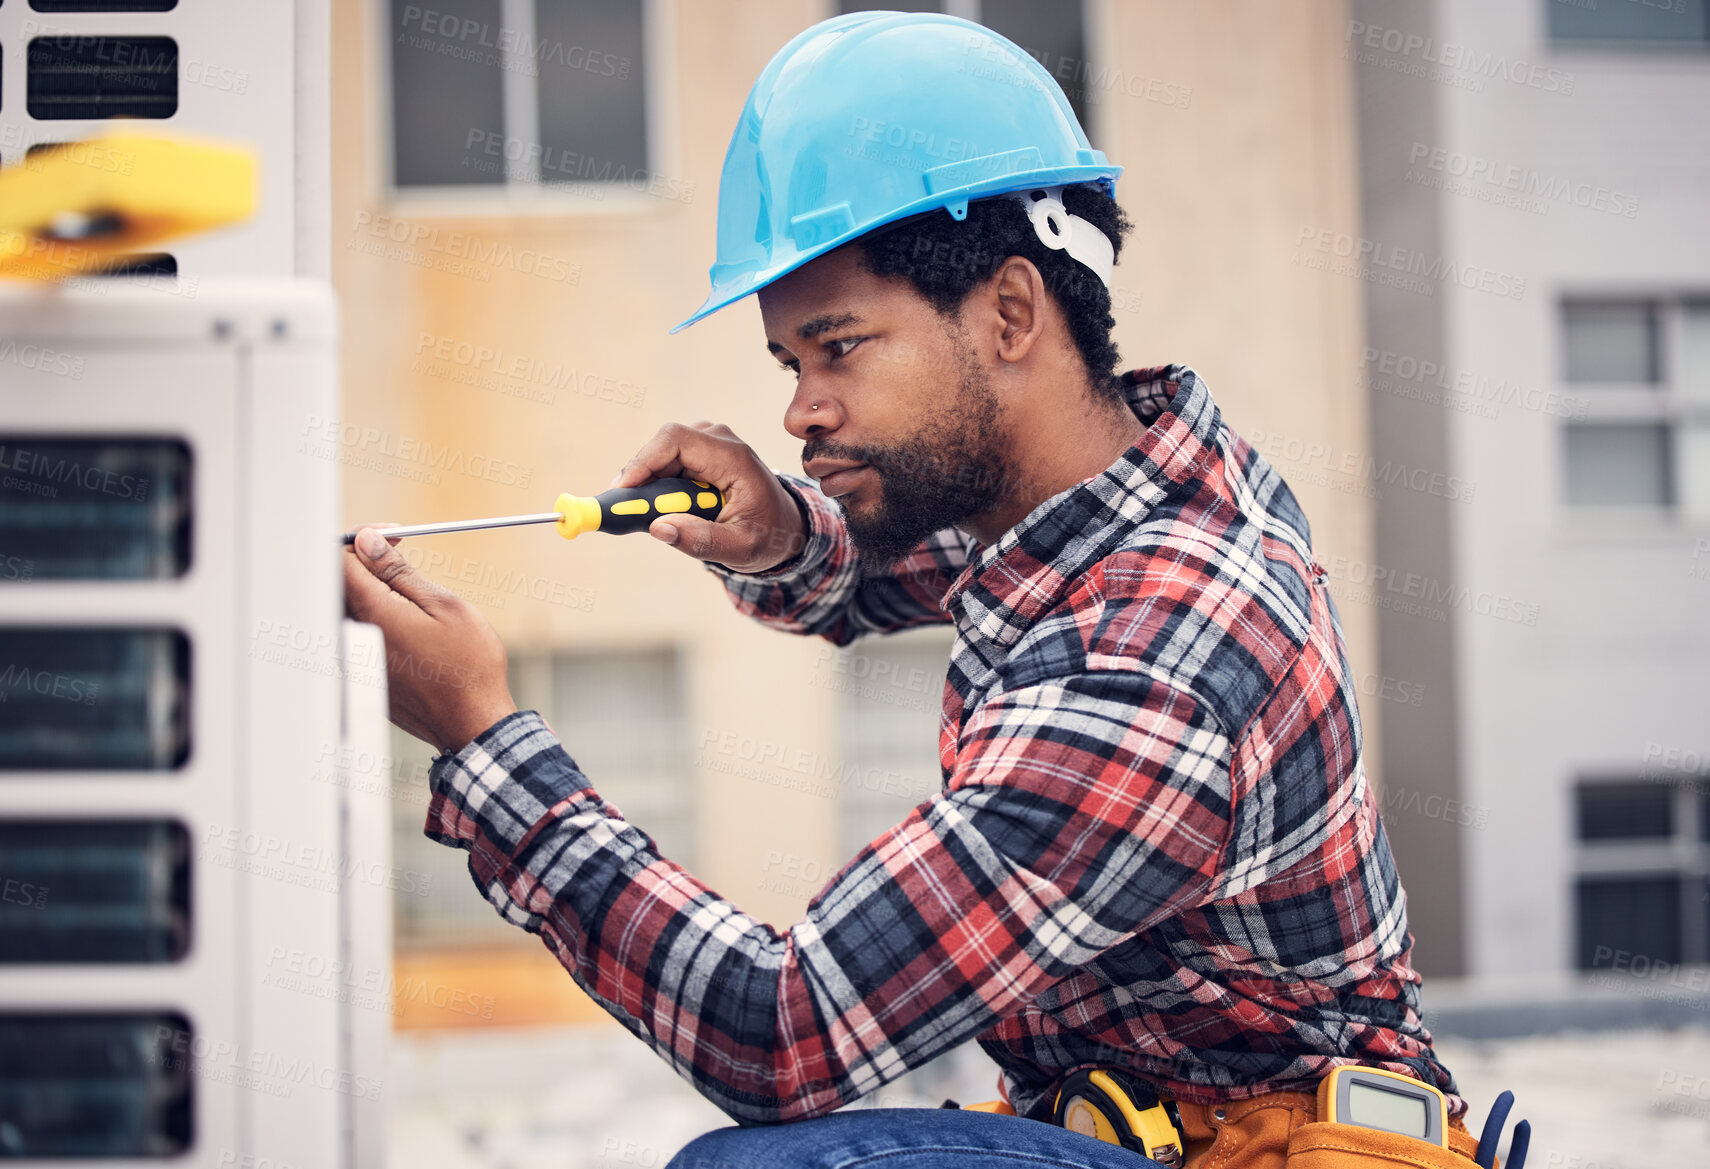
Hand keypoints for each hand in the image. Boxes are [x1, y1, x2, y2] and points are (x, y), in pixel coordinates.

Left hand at [343, 526, 518, 754]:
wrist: (472, 722)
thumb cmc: (468, 665)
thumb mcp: (444, 605)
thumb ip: (399, 572)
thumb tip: (367, 542)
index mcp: (373, 614)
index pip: (340, 559)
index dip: (363, 540)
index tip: (394, 537)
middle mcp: (354, 637)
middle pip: (336, 583)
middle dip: (362, 561)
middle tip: (398, 555)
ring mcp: (354, 660)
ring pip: (343, 609)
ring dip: (367, 590)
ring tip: (407, 591)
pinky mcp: (362, 676)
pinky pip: (353, 634)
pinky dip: (370, 617)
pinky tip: (404, 622)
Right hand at [608, 421, 806, 571]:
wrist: (785, 526)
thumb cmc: (768, 535)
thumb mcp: (741, 549)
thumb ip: (702, 541)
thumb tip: (658, 528)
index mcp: (734, 458)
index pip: (675, 441)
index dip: (642, 461)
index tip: (621, 490)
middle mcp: (720, 441)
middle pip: (662, 446)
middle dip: (640, 478)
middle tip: (628, 512)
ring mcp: (710, 442)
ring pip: (661, 454)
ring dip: (650, 485)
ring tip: (655, 516)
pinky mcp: (701, 451)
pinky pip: (667, 462)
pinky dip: (657, 484)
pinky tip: (665, 508)